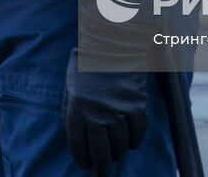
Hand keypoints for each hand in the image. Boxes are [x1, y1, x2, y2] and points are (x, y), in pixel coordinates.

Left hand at [62, 50, 147, 174]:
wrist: (113, 43)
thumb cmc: (87, 66)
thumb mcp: (70, 87)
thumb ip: (70, 113)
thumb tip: (75, 138)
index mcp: (77, 109)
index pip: (78, 145)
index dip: (82, 159)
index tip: (85, 165)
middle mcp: (97, 114)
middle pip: (100, 152)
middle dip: (101, 167)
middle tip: (102, 172)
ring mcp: (119, 111)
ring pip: (120, 146)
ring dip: (118, 154)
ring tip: (115, 155)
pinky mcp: (137, 106)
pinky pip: (138, 134)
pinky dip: (135, 142)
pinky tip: (130, 143)